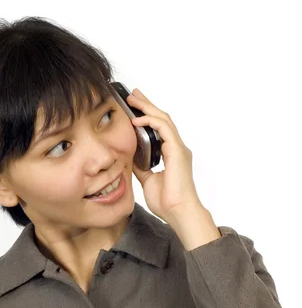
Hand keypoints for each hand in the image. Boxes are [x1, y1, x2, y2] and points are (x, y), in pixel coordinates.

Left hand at [128, 88, 204, 224]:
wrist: (178, 212)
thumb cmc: (167, 201)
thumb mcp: (147, 179)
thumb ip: (141, 166)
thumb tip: (129, 155)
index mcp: (171, 154)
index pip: (158, 128)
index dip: (147, 115)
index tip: (134, 107)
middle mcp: (176, 148)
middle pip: (161, 119)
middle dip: (147, 105)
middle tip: (133, 94)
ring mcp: (178, 148)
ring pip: (163, 120)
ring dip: (147, 108)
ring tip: (133, 100)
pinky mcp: (177, 151)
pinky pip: (164, 129)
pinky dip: (150, 122)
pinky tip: (137, 120)